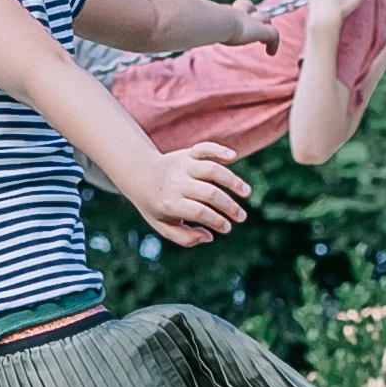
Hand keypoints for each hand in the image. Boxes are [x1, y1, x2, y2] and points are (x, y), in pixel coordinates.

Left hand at [127, 141, 249, 247]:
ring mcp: (183, 165)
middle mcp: (177, 182)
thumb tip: (209, 236)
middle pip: (209, 193)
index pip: (199, 211)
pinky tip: (233, 156)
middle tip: (242, 217)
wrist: (139, 174)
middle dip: (229, 206)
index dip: (217, 220)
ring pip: (212, 170)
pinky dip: (219, 150)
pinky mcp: (188, 153)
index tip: (227, 228)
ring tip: (246, 193)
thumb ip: (184, 237)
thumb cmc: (155, 204)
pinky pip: (205, 148)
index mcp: (170, 202)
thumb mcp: (162, 225)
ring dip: (232, 181)